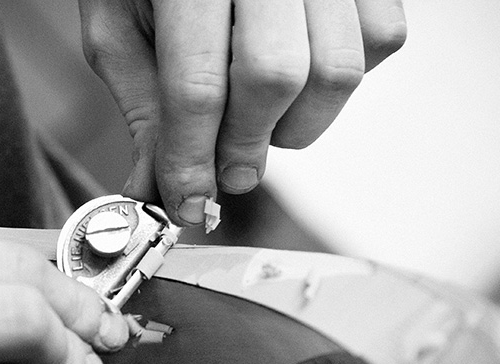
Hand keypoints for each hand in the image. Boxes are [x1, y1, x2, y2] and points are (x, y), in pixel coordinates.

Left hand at [79, 0, 406, 224]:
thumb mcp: (118, 24)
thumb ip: (142, 105)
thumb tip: (156, 189)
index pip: (197, 83)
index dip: (192, 158)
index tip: (188, 202)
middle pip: (276, 77)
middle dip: (247, 144)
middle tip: (227, 171)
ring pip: (339, 69)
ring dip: (299, 124)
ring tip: (260, 121)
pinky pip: (380, 39)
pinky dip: (343, 82)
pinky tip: (300, 79)